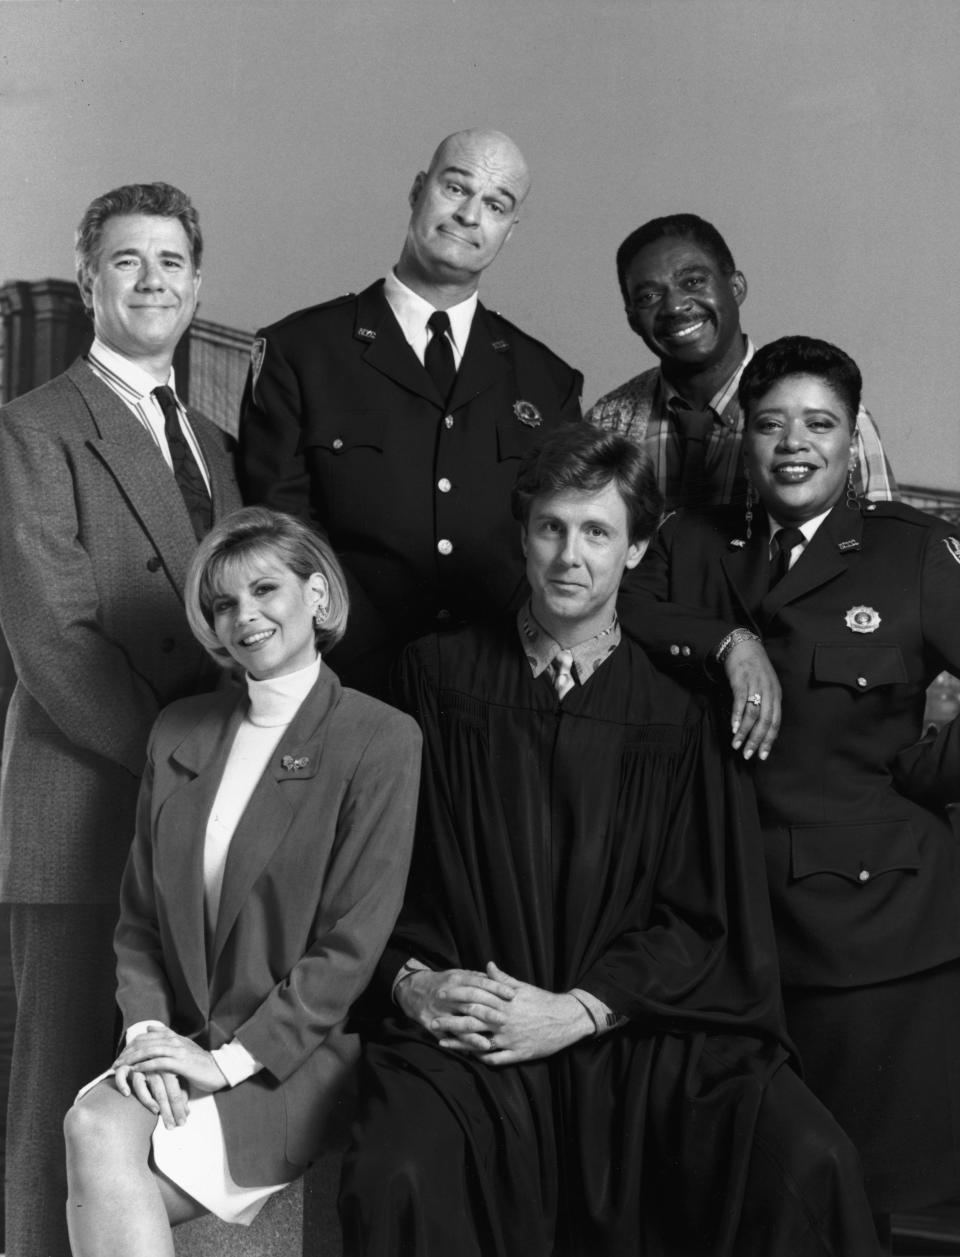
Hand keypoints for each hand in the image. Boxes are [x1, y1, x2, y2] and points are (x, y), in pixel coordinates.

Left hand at [113, 1028, 226, 1108]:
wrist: (218, 1069)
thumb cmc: (199, 1061)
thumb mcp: (183, 1045)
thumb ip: (167, 1035)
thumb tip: (150, 1025)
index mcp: (173, 1036)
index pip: (146, 1036)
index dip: (131, 1045)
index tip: (120, 1056)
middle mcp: (174, 1040)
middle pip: (144, 1042)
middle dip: (127, 1053)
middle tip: (115, 1064)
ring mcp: (178, 1050)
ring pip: (150, 1051)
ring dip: (132, 1059)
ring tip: (121, 1067)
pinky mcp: (181, 1063)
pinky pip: (159, 1062)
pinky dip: (146, 1065)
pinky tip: (136, 1070)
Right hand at [115, 1066, 188, 1129]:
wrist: (140, 1053)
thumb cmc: (158, 1072)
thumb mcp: (171, 1081)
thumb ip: (179, 1094)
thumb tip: (187, 1113)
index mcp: (167, 1067)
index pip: (175, 1090)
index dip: (179, 1107)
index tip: (182, 1123)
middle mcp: (153, 1065)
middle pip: (161, 1089)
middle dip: (168, 1109)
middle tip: (171, 1127)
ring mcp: (138, 1065)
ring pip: (143, 1084)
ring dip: (148, 1099)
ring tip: (155, 1111)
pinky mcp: (124, 1065)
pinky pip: (121, 1074)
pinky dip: (123, 1083)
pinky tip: (127, 1094)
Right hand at [397, 966, 514, 1047]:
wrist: (413, 989)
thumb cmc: (443, 982)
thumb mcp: (458, 975)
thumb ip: (478, 978)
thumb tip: (499, 979)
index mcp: (456, 979)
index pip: (480, 983)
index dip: (496, 988)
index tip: (512, 995)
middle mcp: (447, 995)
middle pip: (470, 1003)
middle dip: (488, 1012)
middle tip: (505, 1020)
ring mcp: (438, 1011)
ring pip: (458, 1023)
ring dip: (473, 1035)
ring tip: (489, 1043)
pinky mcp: (430, 1024)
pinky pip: (446, 1037)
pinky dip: (458, 1046)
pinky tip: (470, 1053)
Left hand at [441, 962, 591, 1065]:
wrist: (566, 1019)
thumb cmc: (543, 1001)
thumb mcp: (523, 987)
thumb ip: (502, 979)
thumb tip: (488, 966)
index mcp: (504, 1003)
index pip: (474, 999)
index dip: (455, 997)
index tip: (440, 995)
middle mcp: (504, 1021)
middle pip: (472, 1021)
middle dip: (450, 1021)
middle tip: (432, 1021)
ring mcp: (510, 1039)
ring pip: (479, 1043)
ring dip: (459, 1044)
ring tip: (442, 1043)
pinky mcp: (519, 1053)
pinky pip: (496, 1059)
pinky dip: (481, 1058)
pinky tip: (470, 1057)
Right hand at [723, 639, 781, 760]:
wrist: (744, 646)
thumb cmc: (754, 669)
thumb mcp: (766, 687)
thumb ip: (766, 705)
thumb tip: (760, 727)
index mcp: (776, 696)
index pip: (775, 723)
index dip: (769, 740)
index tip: (762, 755)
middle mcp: (769, 692)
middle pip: (765, 721)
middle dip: (756, 741)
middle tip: (748, 755)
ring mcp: (755, 686)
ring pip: (753, 714)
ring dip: (744, 732)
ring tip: (736, 744)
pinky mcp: (742, 680)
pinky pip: (741, 701)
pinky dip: (737, 716)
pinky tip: (733, 727)